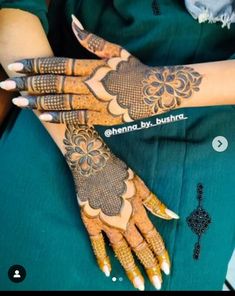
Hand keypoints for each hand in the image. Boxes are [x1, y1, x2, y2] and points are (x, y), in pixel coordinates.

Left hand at [0, 15, 201, 125]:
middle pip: (54, 84)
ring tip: (18, 103)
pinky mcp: (101, 118)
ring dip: (38, 102)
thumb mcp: (116, 51)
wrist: (155, 92)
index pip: (57, 64)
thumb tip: (73, 21)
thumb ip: (92, 39)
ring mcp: (95, 103)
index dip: (34, 65)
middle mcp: (90, 85)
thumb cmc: (135, 70)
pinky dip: (59, 118)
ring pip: (61, 102)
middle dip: (28, 84)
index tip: (15, 66)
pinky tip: (42, 117)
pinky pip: (76, 119)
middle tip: (6, 85)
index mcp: (92, 66)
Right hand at [63, 124, 178, 289]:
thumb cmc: (118, 172)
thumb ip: (156, 203)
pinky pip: (96, 244)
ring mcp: (106, 224)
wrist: (93, 165)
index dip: (161, 254)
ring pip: (121, 251)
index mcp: (137, 212)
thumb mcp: (141, 185)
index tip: (166, 269)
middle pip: (140, 249)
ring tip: (138, 285)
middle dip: (149, 267)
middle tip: (156, 284)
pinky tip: (107, 271)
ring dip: (131, 269)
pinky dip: (101, 258)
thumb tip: (173, 216)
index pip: (153, 238)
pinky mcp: (91, 222)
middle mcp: (124, 222)